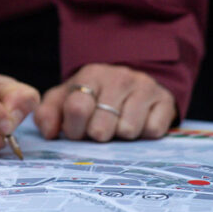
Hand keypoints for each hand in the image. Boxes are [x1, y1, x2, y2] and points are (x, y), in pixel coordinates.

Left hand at [35, 63, 175, 142]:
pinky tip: (139, 123)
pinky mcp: (165, 100)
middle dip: (97, 136)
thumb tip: (48, 133)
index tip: (77, 131)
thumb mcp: (65, 99)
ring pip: (127, 131)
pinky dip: (144, 134)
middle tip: (99, 130)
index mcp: (90, 75)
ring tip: (118, 125)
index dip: (74, 129)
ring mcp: (144, 87)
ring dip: (121, 136)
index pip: (77, 108)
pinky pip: (153, 131)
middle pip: (101, 127)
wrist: (132, 83)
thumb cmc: (93, 97)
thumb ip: (48, 114)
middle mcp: (119, 77)